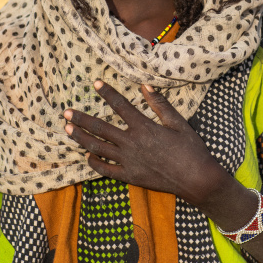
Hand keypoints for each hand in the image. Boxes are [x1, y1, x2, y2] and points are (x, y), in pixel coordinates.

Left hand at [63, 80, 225, 203]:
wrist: (196, 179)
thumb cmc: (191, 149)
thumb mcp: (178, 122)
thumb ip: (159, 104)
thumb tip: (144, 86)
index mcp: (144, 127)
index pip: (120, 106)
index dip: (108, 93)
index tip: (96, 84)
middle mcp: (132, 143)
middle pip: (100, 128)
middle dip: (81, 119)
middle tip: (66, 112)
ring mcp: (128, 161)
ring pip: (98, 148)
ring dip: (81, 138)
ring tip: (67, 130)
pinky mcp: (130, 176)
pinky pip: (106, 170)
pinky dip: (95, 163)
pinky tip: (87, 155)